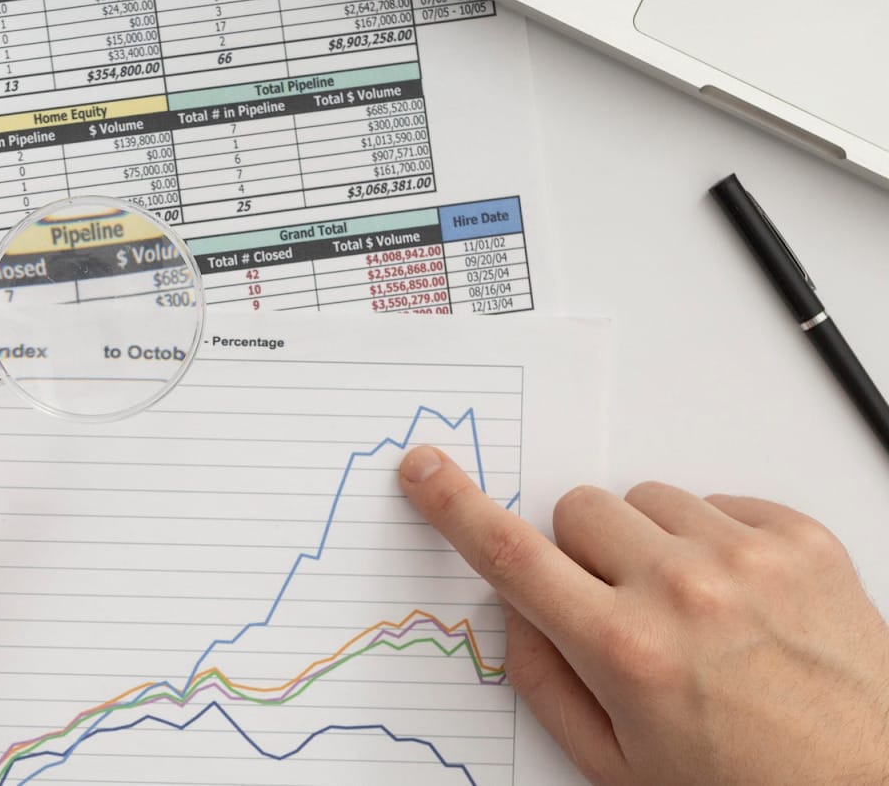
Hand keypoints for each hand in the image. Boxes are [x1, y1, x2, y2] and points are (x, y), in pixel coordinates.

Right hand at [398, 446, 888, 784]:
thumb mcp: (618, 766)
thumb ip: (546, 685)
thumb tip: (516, 614)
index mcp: (625, 651)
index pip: (511, 556)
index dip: (456, 507)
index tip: (426, 472)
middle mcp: (682, 592)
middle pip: (576, 511)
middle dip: (578, 552)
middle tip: (615, 606)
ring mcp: (748, 559)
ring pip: (646, 500)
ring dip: (649, 543)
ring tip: (690, 609)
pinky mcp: (802, 541)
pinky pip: (720, 502)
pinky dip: (716, 540)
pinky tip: (738, 600)